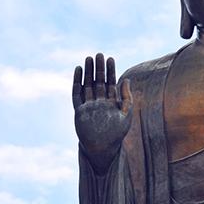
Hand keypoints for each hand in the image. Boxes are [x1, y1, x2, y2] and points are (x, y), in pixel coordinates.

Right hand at [73, 53, 132, 172]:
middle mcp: (99, 102)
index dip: (110, 71)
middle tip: (99, 54)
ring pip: (87, 85)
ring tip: (88, 58)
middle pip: (98, 81)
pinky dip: (77, 82)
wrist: (102, 149)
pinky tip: (78, 71)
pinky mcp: (79, 110)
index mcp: (111, 103)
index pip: (110, 83)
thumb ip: (127, 98)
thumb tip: (126, 80)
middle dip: (98, 68)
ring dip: (87, 72)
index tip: (110, 58)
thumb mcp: (126, 115)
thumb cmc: (116, 135)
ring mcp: (88, 105)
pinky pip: (77, 93)